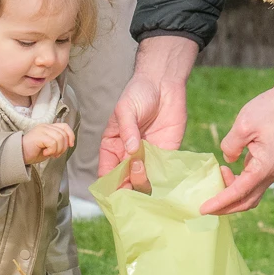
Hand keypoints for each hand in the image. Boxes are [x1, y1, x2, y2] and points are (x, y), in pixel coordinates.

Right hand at [23, 123, 74, 164]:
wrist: (19, 155)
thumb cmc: (32, 152)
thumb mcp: (49, 147)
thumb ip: (58, 143)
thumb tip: (68, 144)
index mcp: (48, 127)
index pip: (65, 126)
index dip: (71, 135)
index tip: (71, 145)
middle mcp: (45, 126)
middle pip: (63, 134)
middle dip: (63, 147)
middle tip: (55, 154)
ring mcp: (42, 130)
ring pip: (59, 138)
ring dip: (57, 150)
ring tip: (50, 154)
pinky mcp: (39, 135)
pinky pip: (53, 143)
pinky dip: (52, 150)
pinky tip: (45, 153)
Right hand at [99, 35, 198, 178]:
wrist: (164, 84)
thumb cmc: (139, 93)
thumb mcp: (126, 108)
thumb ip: (127, 129)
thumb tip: (130, 150)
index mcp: (113, 147)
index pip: (107, 173)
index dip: (109, 186)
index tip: (115, 190)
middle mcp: (128, 156)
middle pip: (125, 182)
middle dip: (128, 185)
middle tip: (135, 169)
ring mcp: (148, 157)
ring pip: (144, 183)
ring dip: (144, 181)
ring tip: (145, 163)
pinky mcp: (166, 155)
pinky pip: (163, 174)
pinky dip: (163, 179)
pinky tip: (162, 175)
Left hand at [200, 47, 273, 214]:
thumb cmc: (270, 110)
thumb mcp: (243, 125)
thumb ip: (231, 145)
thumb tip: (227, 159)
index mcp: (264, 167)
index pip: (238, 193)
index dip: (219, 202)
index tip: (203, 209)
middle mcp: (270, 174)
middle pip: (246, 202)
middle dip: (225, 208)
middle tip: (204, 206)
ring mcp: (272, 170)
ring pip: (250, 195)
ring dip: (232, 196)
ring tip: (216, 179)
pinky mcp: (270, 164)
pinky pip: (252, 183)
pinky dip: (238, 185)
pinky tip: (226, 172)